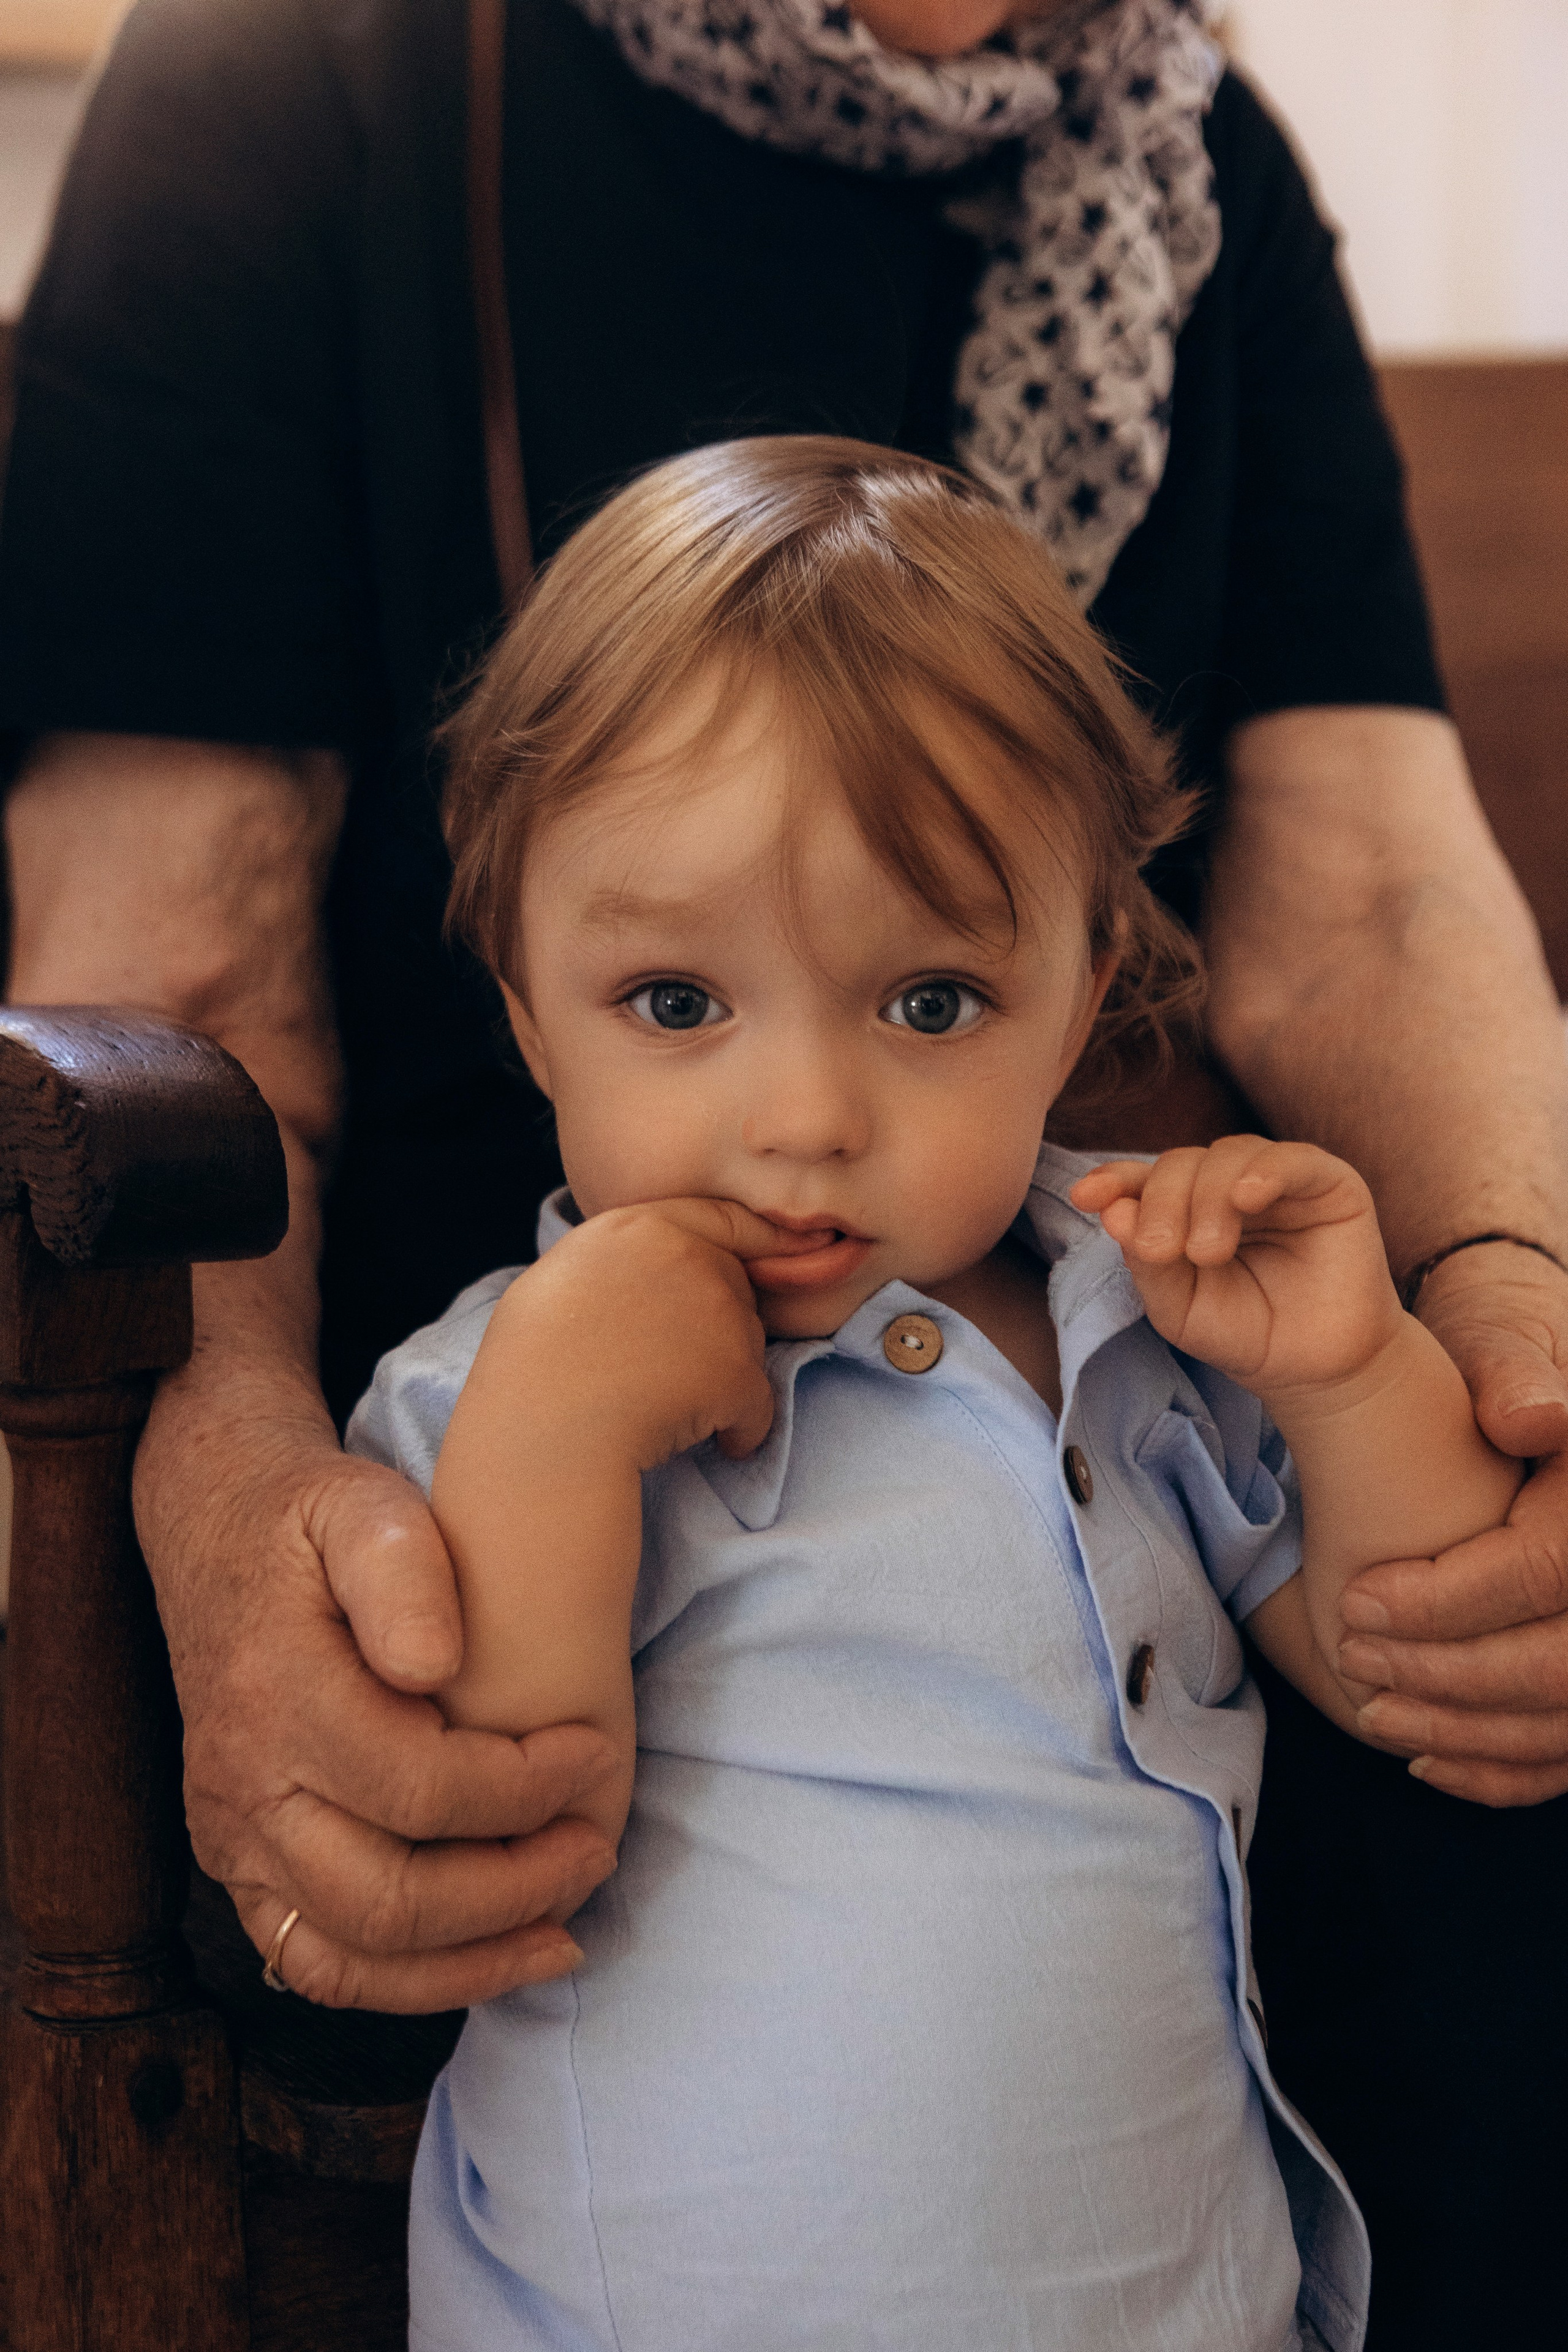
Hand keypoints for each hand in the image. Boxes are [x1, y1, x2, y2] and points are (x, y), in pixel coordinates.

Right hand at [134, 1383, 620, 2009]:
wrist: (218, 1530)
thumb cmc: (313, 1519)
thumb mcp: (363, 1505)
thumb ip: (403, 1570)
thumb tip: (437, 1666)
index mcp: (277, 1699)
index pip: (420, 1790)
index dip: (525, 1791)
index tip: (592, 1754)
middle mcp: (243, 1788)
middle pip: (386, 1899)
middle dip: (512, 1893)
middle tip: (595, 1854)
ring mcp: (231, 1840)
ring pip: (349, 1959)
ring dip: (469, 1965)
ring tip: (562, 1935)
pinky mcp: (237, 1868)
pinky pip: (317, 1964)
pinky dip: (409, 1981)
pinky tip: (488, 1953)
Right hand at [485, 1196, 782, 1470]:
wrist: (543, 1425)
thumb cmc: (535, 1362)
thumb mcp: (566, 1276)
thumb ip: (624, 1261)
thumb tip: (654, 1275)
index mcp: (641, 1225)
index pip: (721, 1218)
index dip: (759, 1239)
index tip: (797, 1249)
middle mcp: (689, 1256)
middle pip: (736, 1286)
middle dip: (717, 1327)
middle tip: (665, 1371)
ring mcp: (718, 1311)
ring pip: (747, 1344)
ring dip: (723, 1379)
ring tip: (666, 1408)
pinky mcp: (737, 1370)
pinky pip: (757, 1405)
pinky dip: (742, 1429)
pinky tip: (716, 1444)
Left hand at [1071, 1136, 1400, 1398]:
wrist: (1315, 1370)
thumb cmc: (1245, 1335)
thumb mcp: (1179, 1309)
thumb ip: (1147, 1264)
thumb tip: (1114, 1210)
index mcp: (1185, 1209)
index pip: (1143, 1180)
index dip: (1114, 1180)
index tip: (1087, 1198)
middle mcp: (1227, 1185)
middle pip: (1181, 1163)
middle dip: (1162, 1201)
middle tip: (1162, 1251)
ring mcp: (1277, 1180)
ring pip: (1228, 1155)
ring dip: (1207, 1197)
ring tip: (1207, 1253)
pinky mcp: (1328, 1184)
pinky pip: (1293, 1158)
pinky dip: (1265, 1171)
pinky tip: (1248, 1198)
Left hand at [1336, 1244, 1567, 1804]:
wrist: (1526, 1396)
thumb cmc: (1500, 1368)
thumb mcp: (1500, 1340)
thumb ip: (1509, 1372)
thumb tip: (1528, 1417)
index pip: (1544, 1572)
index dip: (1447, 1601)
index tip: (1356, 1604)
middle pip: (1560, 1664)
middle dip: (1447, 1677)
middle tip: (1355, 1662)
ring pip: (1563, 1721)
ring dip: (1465, 1734)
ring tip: (1376, 1715)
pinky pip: (1567, 1752)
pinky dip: (1502, 1771)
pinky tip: (1431, 1760)